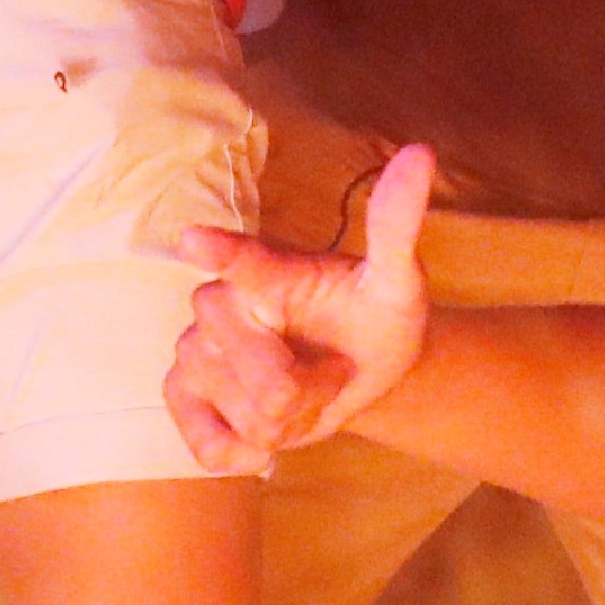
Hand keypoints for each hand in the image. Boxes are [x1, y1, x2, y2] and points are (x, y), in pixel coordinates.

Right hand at [167, 141, 435, 473]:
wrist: (357, 371)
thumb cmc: (372, 317)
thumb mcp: (398, 280)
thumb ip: (397, 224)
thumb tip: (420, 154)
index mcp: (269, 269)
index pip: (244, 259)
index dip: (219, 251)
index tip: (194, 240)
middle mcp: (221, 303)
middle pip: (265, 374)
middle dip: (312, 389)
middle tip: (328, 371)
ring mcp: (194, 351)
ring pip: (250, 415)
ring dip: (293, 421)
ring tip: (303, 392)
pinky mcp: (184, 397)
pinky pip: (213, 447)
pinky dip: (252, 451)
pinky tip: (270, 430)